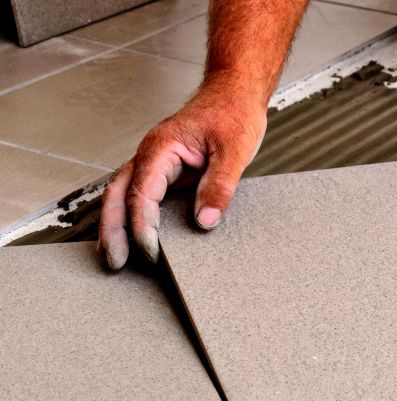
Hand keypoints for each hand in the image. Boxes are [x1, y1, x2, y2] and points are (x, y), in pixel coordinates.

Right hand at [98, 80, 266, 268]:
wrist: (236, 93)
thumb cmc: (234, 114)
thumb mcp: (235, 151)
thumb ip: (219, 185)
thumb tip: (205, 221)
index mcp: (162, 147)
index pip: (142, 193)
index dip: (142, 226)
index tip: (151, 252)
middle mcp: (152, 154)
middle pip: (117, 195)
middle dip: (112, 230)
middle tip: (115, 262)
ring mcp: (156, 162)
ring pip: (122, 194)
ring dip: (115, 225)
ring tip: (114, 257)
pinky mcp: (166, 170)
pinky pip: (140, 194)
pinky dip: (132, 216)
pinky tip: (134, 236)